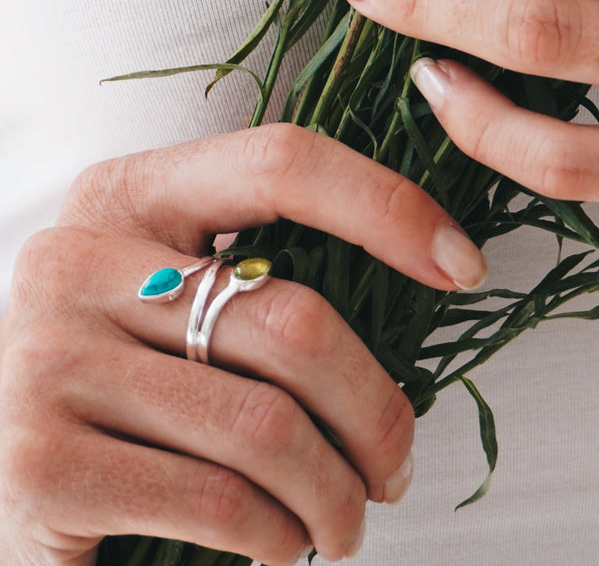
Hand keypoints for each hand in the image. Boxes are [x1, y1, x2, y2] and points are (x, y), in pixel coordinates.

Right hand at [0, 126, 486, 565]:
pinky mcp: (41, 465)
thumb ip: (260, 272)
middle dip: (376, 409)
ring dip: (335, 493)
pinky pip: (217, 502)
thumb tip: (437, 266)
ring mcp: (47, 360)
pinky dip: (276, 537)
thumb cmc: (124, 390)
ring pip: (266, 425)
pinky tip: (279, 544)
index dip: (389, 206)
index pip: (282, 162)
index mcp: (126, 193)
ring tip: (346, 519)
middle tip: (396, 467)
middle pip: (292, 319)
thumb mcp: (175, 297)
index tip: (465, 265)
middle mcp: (75, 259)